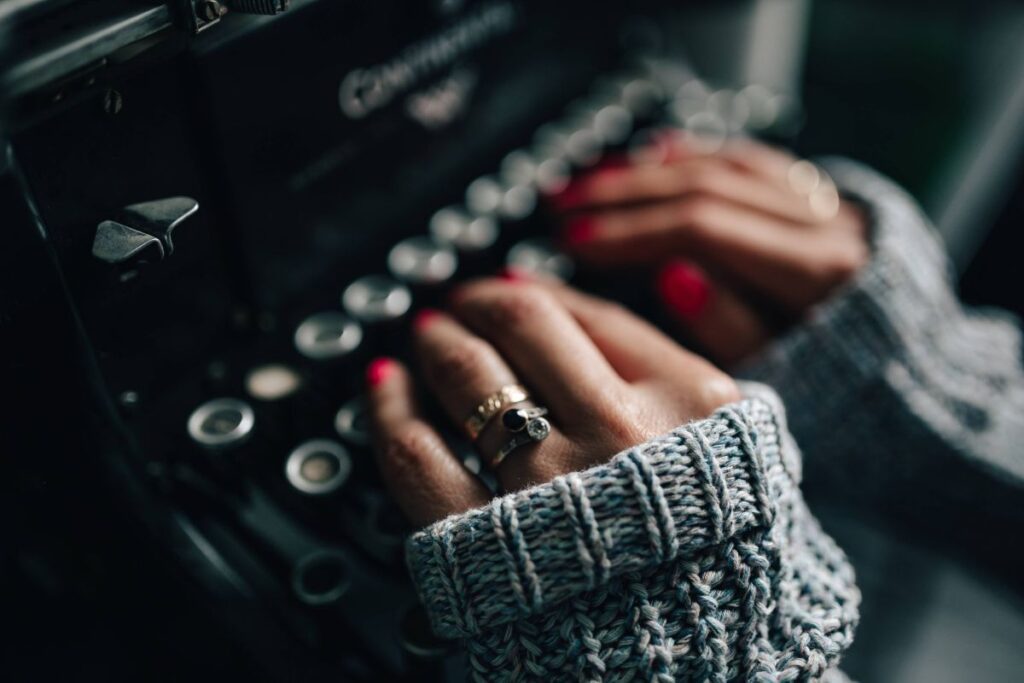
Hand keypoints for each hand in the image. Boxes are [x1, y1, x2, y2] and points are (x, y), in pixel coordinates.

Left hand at [365, 276, 739, 527]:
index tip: (507, 289)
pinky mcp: (491, 541)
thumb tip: (590, 308)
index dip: (532, 292)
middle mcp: (622, 433)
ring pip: (469, 376)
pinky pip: (418, 453)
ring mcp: (554, 486)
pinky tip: (384, 385)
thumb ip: (686, 381)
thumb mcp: (744, 455)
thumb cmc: (724, 562)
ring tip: (422, 337)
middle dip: (475, 304)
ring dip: (434, 343)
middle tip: (455, 306)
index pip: (590, 313)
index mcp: (692, 403)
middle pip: (523, 327)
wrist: (705, 660)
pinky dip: (389, 409)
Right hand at [552, 133, 868, 363]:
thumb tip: (672, 275)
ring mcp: (823, 200)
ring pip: (723, 165)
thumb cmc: (837, 383)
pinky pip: (750, 159)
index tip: (573, 242)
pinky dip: (697, 155)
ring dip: (647, 172)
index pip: (703, 230)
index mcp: (817, 271)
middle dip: (623, 195)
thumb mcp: (778, 374)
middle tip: (561, 207)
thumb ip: (727, 326)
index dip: (630, 232)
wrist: (904, 365)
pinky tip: (653, 156)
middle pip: (706, 187)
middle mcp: (824, 222)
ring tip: (587, 182)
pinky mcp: (817, 192)